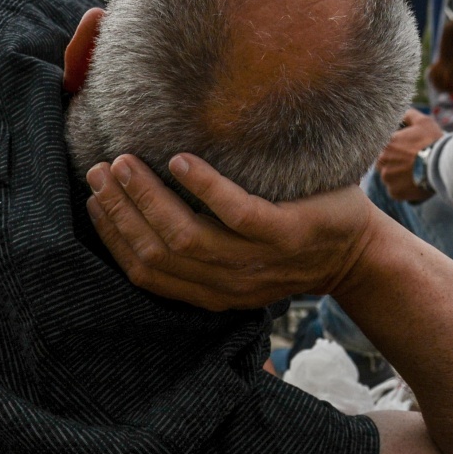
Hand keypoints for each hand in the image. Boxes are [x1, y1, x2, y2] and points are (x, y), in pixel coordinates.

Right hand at [85, 152, 383, 309]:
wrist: (360, 252)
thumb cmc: (292, 242)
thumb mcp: (240, 255)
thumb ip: (201, 240)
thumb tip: (147, 199)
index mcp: (210, 292)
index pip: (145, 271)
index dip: (113, 236)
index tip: (92, 198)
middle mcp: (229, 284)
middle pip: (156, 253)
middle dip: (120, 212)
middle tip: (102, 170)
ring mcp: (258, 261)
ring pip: (186, 238)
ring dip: (150, 198)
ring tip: (129, 162)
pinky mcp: (286, 235)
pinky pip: (235, 213)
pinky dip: (204, 187)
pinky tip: (182, 161)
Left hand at [378, 109, 444, 202]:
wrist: (442, 165)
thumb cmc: (432, 142)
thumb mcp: (423, 122)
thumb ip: (409, 115)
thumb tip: (402, 112)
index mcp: (386, 143)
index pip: (382, 146)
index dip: (393, 147)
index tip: (404, 150)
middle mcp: (382, 161)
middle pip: (383, 162)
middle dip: (393, 161)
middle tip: (409, 161)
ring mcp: (387, 178)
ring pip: (388, 177)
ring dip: (397, 175)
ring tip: (413, 172)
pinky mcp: (394, 192)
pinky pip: (395, 190)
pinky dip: (402, 188)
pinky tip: (414, 182)